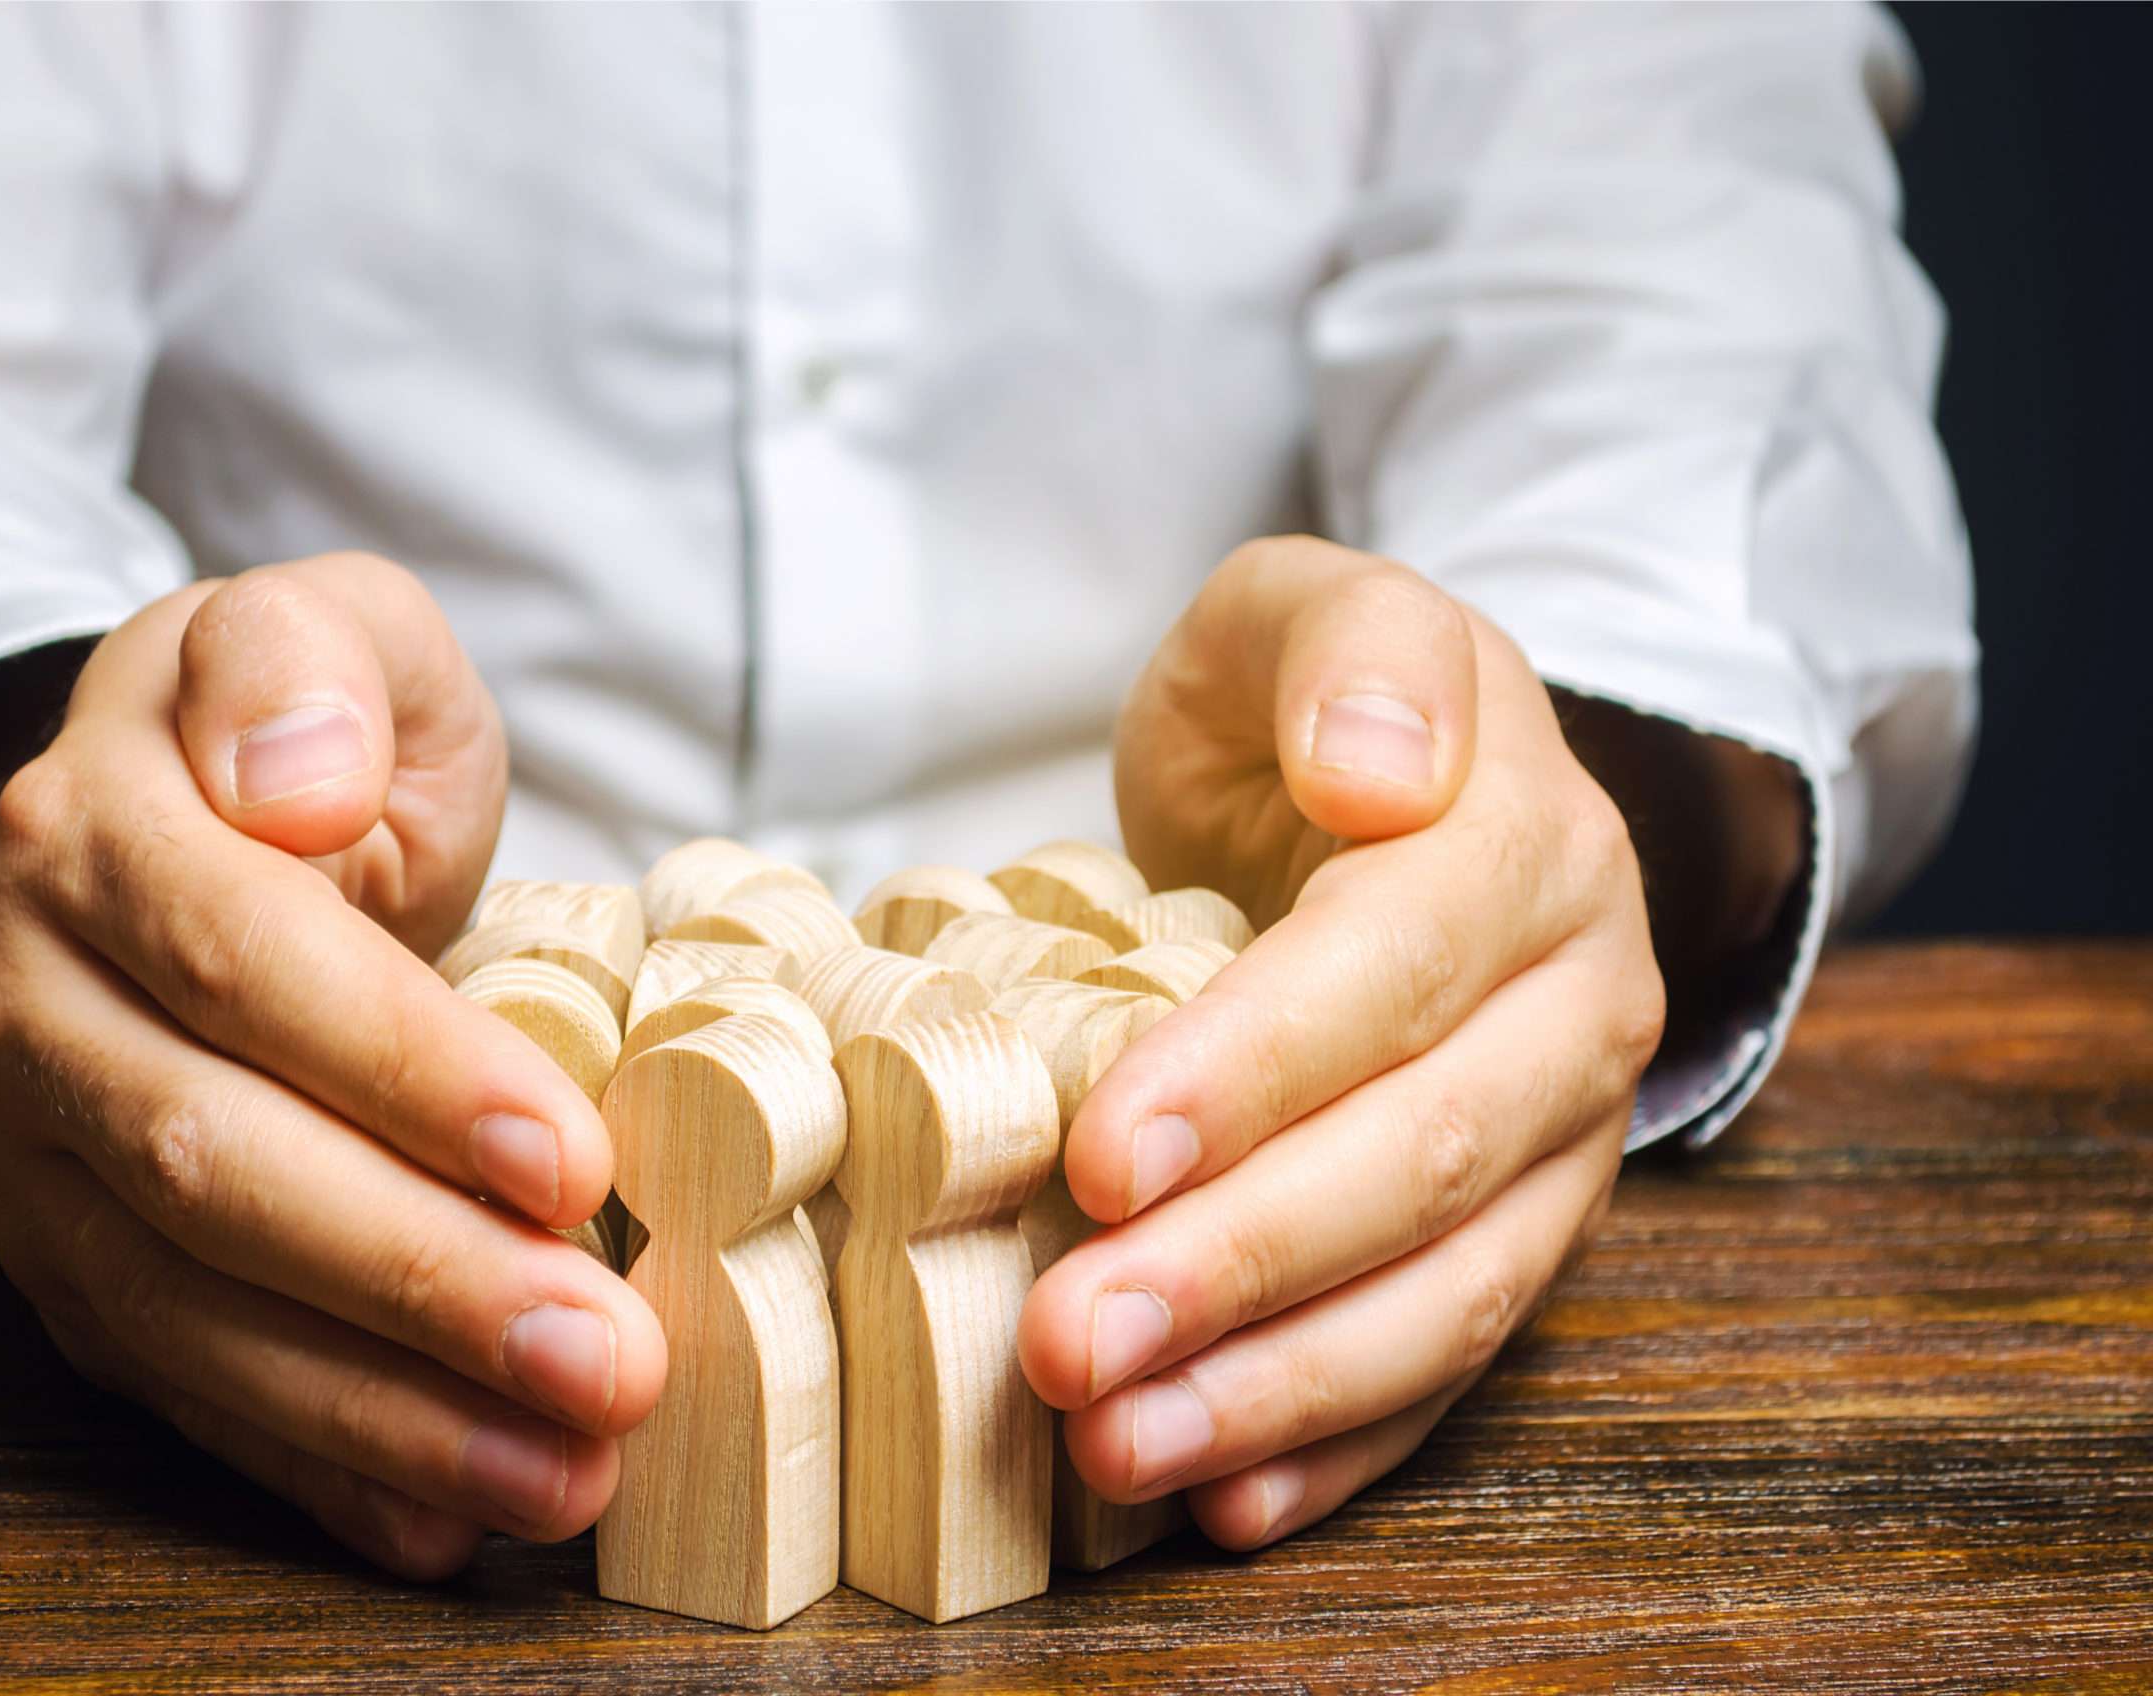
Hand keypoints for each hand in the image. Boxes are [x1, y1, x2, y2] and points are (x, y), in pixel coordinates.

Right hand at [0, 553, 665, 1577]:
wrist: (157, 822)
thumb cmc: (296, 737)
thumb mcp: (325, 631)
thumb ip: (312, 663)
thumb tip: (295, 779)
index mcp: (98, 831)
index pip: (247, 961)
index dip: (405, 1070)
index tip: (570, 1159)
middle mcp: (30, 1000)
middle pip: (215, 1164)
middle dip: (420, 1279)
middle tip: (607, 1359)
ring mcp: (30, 1151)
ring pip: (189, 1308)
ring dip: (384, 1411)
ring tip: (563, 1471)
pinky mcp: (65, 1259)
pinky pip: (175, 1384)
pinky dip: (311, 1463)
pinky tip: (441, 1521)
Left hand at [1019, 537, 1670, 1549]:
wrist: (1396, 784)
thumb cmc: (1313, 709)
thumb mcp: (1304, 611)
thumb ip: (1350, 646)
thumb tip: (1379, 766)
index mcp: (1523, 840)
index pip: (1396, 965)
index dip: (1256, 1069)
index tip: (1108, 1155)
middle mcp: (1574, 1003)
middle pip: (1424, 1155)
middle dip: (1244, 1264)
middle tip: (1070, 1342)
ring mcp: (1565, 1138)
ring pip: (1450, 1289)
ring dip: (1282, 1386)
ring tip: (1121, 1448)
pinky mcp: (1522, 1231)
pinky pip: (1452, 1359)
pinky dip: (1342, 1442)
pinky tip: (1224, 1501)